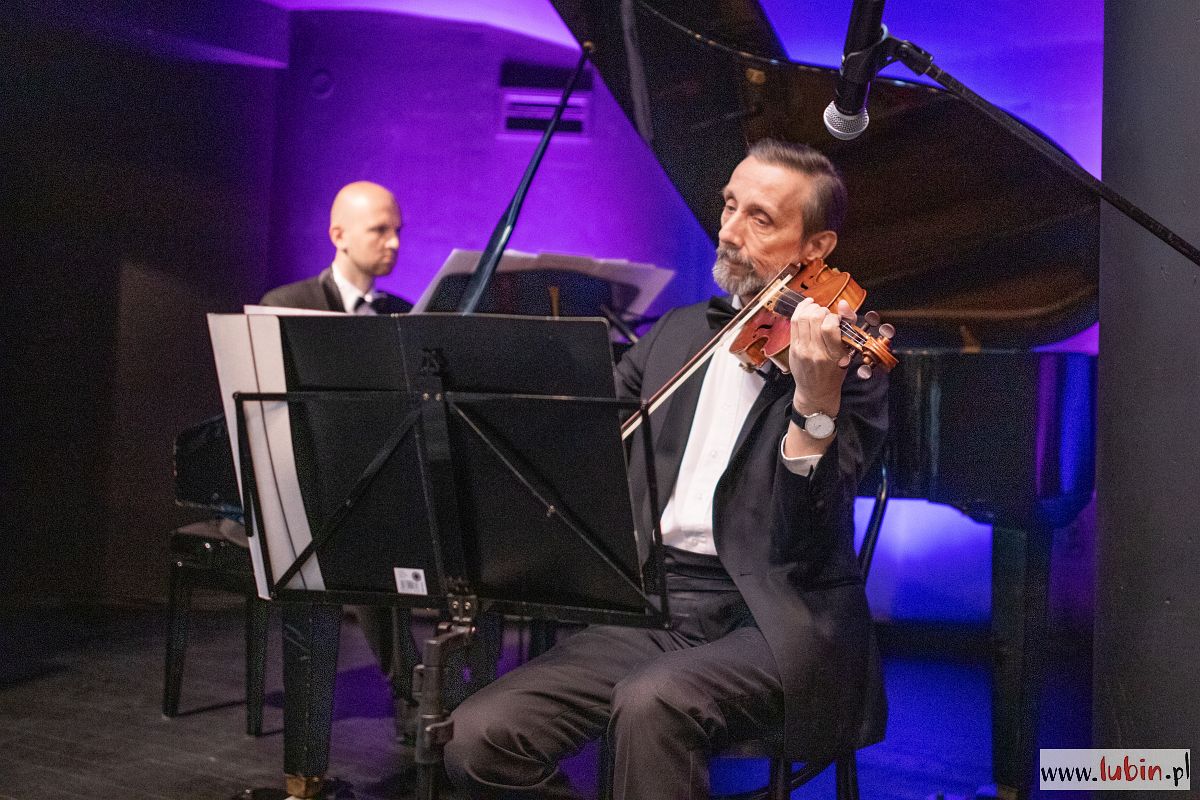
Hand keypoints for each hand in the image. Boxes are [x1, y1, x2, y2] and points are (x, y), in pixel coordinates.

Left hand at [787, 297, 853, 415]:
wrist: (816, 391)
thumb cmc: (834, 372)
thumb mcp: (848, 352)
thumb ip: (848, 325)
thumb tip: (842, 303)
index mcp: (833, 355)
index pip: (829, 326)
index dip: (833, 317)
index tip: (836, 320)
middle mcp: (816, 352)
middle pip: (814, 319)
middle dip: (822, 310)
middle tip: (826, 315)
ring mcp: (802, 350)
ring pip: (802, 318)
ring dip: (811, 309)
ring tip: (817, 310)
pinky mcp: (793, 348)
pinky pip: (793, 322)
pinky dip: (800, 310)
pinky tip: (807, 306)